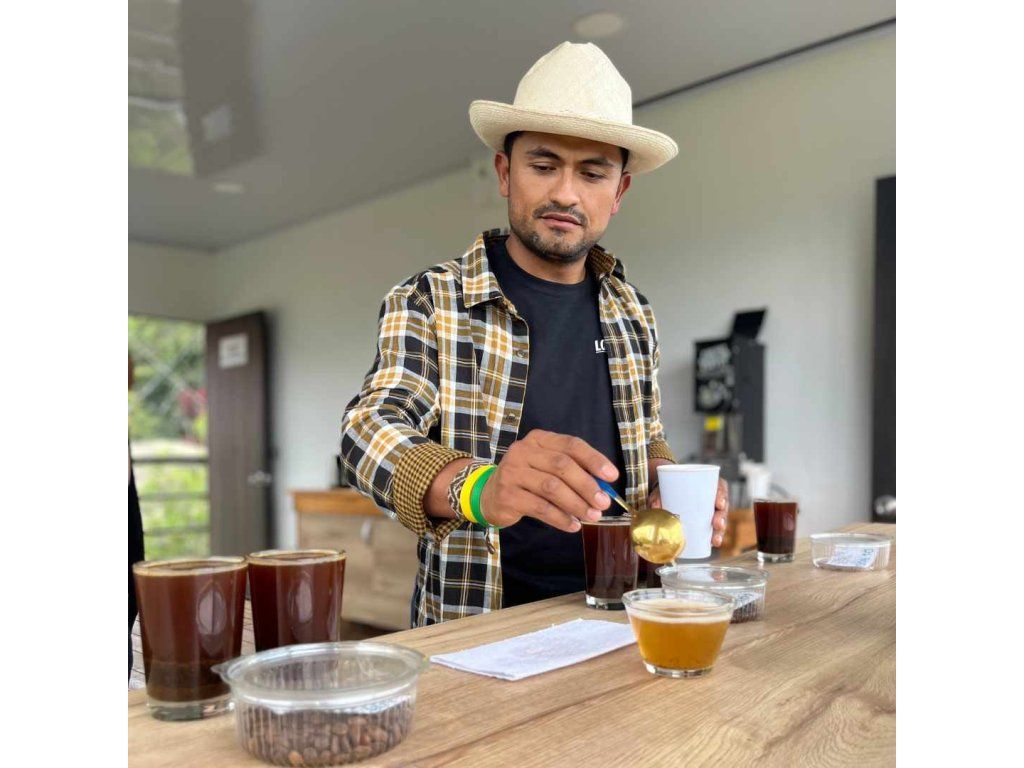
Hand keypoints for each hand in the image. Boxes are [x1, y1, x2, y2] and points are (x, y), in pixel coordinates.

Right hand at [478, 430, 616, 531]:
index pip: (571, 444)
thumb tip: (604, 488)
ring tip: (592, 516)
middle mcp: (523, 451)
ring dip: (576, 504)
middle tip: (603, 503)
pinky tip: (573, 525)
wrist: (489, 494)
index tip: (612, 476)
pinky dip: (560, 518)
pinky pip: (540, 507)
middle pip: (562, 465)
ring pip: (552, 487)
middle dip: (587, 485)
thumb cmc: (526, 480)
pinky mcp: (507, 495)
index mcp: (538, 439)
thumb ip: (572, 471)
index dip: (594, 459)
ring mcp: (512, 472)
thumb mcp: (546, 467)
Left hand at [647, 476, 729, 546]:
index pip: (720, 487)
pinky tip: (714, 544)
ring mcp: (710, 510)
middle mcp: (712, 497)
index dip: (722, 496)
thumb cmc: (667, 488)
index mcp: (707, 484)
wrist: (666, 493)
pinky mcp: (706, 521)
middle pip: (722, 507)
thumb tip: (655, 506)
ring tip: (715, 540)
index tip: (719, 504)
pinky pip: (714, 529)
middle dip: (722, 517)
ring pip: (720, 520)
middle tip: (716, 524)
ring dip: (720, 531)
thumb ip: (657, 496)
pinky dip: (714, 536)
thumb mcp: (663, 489)